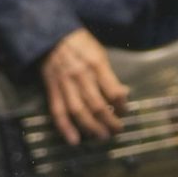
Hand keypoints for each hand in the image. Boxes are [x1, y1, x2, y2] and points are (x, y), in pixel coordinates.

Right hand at [41, 28, 129, 145]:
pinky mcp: (52, 90)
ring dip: (91, 128)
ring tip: (102, 137)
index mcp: (96, 65)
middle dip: (109, 121)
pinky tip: (74, 140)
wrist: (52, 36)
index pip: (113, 91)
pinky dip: (65, 128)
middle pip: (97, 105)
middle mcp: (81, 76)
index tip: (125, 112)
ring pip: (79, 112)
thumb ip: (109, 74)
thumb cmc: (81, 44)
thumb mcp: (100, 53)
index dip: (121, 105)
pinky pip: (58, 112)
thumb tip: (122, 94)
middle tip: (117, 130)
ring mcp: (65, 84)